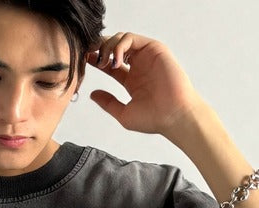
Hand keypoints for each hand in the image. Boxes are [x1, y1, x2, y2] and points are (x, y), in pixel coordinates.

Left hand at [86, 32, 205, 137]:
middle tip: (89, 56)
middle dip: (99, 48)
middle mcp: (139, 66)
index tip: (85, 61)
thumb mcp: (123, 113)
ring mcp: (146, 57)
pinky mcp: (154, 49)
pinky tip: (115, 61)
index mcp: (132, 80)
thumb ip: (108, 103)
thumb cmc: (154, 119)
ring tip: (103, 62)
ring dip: (107, 47)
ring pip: (121, 39)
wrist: (173, 116)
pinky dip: (119, 46)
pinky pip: (131, 39)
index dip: (96, 60)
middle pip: (114, 47)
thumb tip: (92, 95)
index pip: (110, 64)